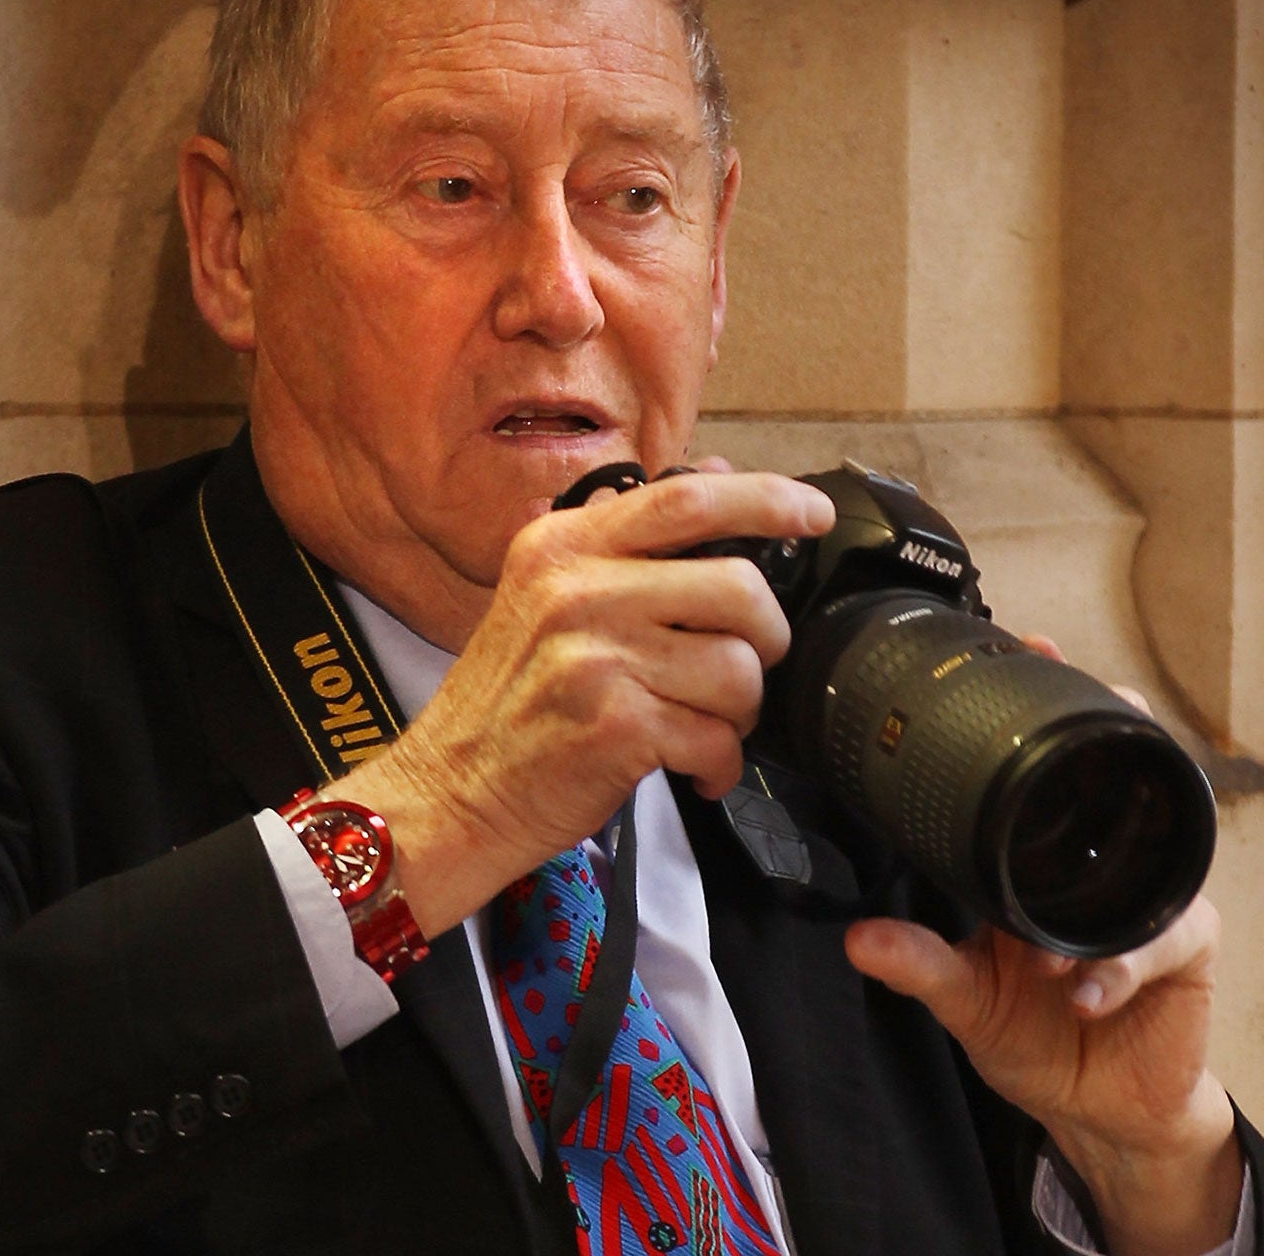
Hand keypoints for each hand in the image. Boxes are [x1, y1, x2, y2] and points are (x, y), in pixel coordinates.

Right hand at [341, 467, 833, 935]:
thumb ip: (624, 538)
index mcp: (564, 546)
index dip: (767, 498)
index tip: (813, 514)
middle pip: (736, 585)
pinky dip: (720, 764)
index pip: (687, 498)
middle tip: (745, 663)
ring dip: (742, 710)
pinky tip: (695, 770)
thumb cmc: (508, 700)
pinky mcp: (616, 726)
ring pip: (738, 668)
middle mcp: (578, 590)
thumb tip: (715, 471)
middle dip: (766, 635)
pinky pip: (717, 737)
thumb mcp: (543, 594)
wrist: (450, 792)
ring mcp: (597, 657)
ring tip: (708, 725)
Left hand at [845, 639, 1241, 1255]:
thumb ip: (920, 963)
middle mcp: (1101, 867)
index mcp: (1042, 859)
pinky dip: (1116, 969)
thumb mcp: (965, 997)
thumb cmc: (1037, 1032)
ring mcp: (1150, 904)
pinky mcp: (1186, 952)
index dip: (1046, 707)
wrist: (1098, 1106)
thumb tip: (858, 940)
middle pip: (1123, 783)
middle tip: (1100, 712)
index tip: (1028, 649)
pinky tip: (1084, 992)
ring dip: (1097, 898)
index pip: (1050, 768)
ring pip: (1146, 863)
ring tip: (1047, 948)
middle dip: (1115, 740)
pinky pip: (1158, 944)